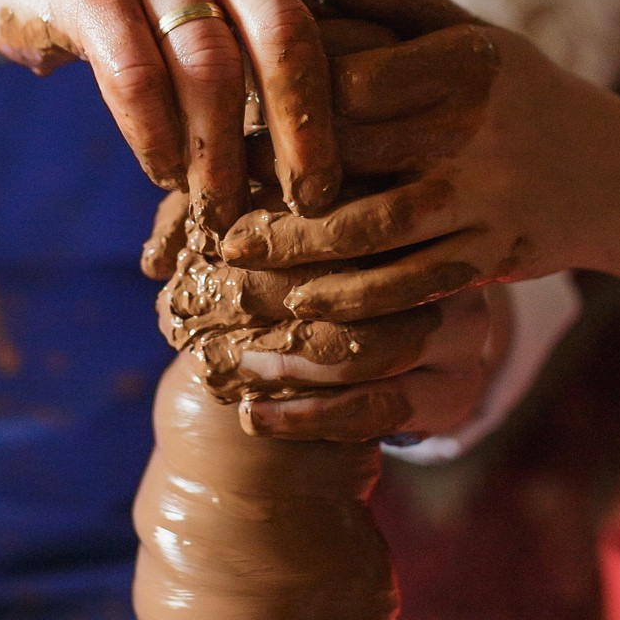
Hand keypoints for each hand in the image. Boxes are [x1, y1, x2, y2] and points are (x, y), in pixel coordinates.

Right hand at [0, 0, 337, 229]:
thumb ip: (256, 27)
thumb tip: (331, 133)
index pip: (315, 26)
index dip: (330, 110)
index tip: (332, 179)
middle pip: (285, 41)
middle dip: (302, 133)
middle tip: (307, 203)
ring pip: (213, 69)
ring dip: (221, 154)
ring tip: (222, 209)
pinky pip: (139, 79)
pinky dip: (157, 139)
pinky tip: (165, 173)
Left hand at [147, 197, 509, 442]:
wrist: (417, 342)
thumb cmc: (336, 263)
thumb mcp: (297, 223)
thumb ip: (233, 223)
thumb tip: (158, 257)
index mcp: (418, 203)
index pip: (360, 211)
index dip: (288, 231)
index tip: (225, 245)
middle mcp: (449, 261)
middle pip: (371, 278)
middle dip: (285, 296)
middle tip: (225, 302)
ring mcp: (462, 329)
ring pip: (378, 348)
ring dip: (294, 361)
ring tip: (237, 364)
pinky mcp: (453, 389)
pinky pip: (380, 408)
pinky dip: (309, 415)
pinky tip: (255, 415)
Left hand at [218, 0, 599, 314]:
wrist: (614, 174)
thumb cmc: (522, 92)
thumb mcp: (477, 33)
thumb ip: (403, 2)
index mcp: (465, 66)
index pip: (354, 82)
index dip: (288, 103)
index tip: (233, 116)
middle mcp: (476, 133)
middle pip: (353, 159)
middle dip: (272, 183)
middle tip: (206, 198)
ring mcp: (486, 201)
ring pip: (373, 233)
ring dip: (297, 254)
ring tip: (236, 259)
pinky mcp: (490, 257)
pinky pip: (410, 285)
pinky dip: (351, 301)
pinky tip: (301, 307)